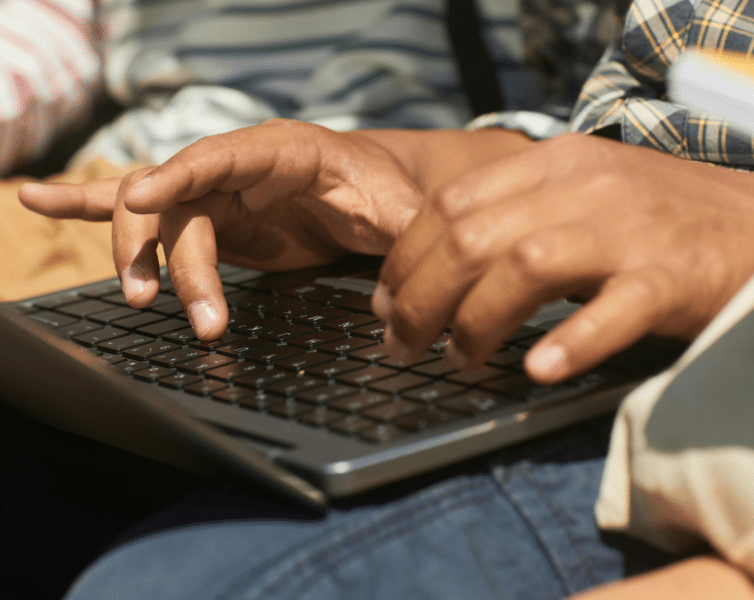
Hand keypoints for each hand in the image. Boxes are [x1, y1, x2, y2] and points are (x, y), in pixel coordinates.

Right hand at [19, 120, 427, 338]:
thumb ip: (400, 236)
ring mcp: (216, 192)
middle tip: (193, 315)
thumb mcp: (400, 212)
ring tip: (141, 300)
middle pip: (179, 201)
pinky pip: (143, 211)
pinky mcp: (208, 220)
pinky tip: (37, 201)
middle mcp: (238, 166)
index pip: (223, 155)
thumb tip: (398, 290)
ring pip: (153, 213)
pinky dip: (88, 207)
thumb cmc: (385, 193)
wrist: (373, 189)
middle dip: (173, 256)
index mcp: (284, 151)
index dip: (181, 172)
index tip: (142, 195)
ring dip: (137, 255)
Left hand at [373, 134, 753, 383]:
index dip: (404, 257)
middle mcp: (584, 187)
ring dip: (476, 322)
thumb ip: (512, 218)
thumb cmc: (657, 217)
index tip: (385, 301)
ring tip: (458, 360)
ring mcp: (628, 230)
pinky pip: (612, 309)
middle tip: (403, 344)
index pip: (450, 202)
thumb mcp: (580, 194)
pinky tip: (539, 370)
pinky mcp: (669, 276)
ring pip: (526, 267)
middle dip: (420, 298)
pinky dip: (570, 341)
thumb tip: (433, 268)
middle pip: (472, 237)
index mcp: (553, 164)